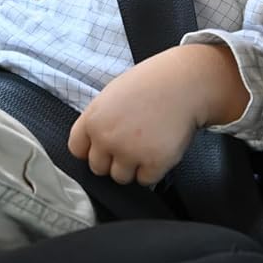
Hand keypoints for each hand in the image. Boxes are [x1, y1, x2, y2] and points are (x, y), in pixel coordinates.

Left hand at [67, 45, 247, 185]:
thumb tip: (94, 144)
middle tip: (131, 144)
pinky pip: (146, 180)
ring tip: (147, 144)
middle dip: (113, 160)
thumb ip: (99, 121)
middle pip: (98, 168)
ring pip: (121, 178)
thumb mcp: (112, 95)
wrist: (185, 83)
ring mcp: (130, 152)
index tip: (104, 147)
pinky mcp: (153, 162)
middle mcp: (107, 138)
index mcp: (93, 119)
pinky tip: (160, 148)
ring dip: (133, 167)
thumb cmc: (151, 84)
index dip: (92, 150)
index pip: (77, 149)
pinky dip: (154, 169)